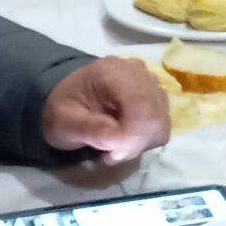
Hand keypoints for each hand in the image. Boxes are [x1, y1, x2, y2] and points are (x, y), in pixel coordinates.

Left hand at [41, 57, 172, 160]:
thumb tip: (117, 140)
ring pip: (161, 121)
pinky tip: (127, 140)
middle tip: (110, 153)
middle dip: (135, 143)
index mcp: (110, 72)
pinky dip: (147, 139)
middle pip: (154, 113)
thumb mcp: (63, 122)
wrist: (70, 100)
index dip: (134, 133)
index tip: (112, 154)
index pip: (139, 101)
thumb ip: (88, 129)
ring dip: (141, 143)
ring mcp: (150, 83)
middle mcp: (136, 72)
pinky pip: (163, 124)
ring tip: (115, 147)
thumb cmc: (64, 110)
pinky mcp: (157, 97)